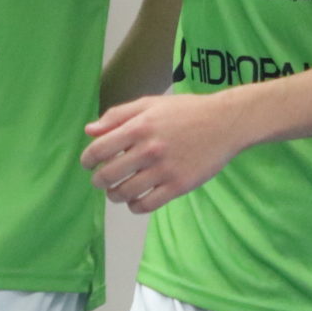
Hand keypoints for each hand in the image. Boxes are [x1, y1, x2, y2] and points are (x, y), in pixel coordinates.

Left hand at [80, 92, 248, 214]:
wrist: (224, 122)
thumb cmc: (185, 111)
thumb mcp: (149, 104)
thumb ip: (117, 115)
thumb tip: (89, 131)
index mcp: (139, 127)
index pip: (99, 149)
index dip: (87, 160)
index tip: (87, 164)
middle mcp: (149, 149)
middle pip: (109, 174)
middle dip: (98, 180)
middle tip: (100, 180)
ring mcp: (164, 169)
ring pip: (126, 192)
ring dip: (114, 195)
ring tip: (115, 191)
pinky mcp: (179, 186)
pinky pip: (148, 204)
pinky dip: (135, 206)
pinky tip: (134, 201)